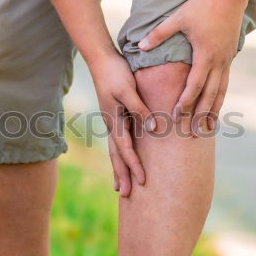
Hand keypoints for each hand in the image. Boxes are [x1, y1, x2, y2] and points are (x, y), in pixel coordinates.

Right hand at [88, 50, 155, 197]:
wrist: (101, 60)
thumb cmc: (115, 73)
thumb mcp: (128, 90)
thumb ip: (140, 109)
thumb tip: (153, 128)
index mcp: (113, 121)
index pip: (124, 149)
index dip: (133, 165)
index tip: (142, 181)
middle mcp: (111, 125)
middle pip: (116, 156)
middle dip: (122, 175)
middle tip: (126, 196)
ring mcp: (112, 122)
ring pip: (115, 151)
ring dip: (118, 169)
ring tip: (120, 187)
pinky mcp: (115, 117)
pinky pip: (119, 142)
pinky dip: (121, 156)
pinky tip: (123, 161)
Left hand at [138, 0, 244, 136]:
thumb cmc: (202, 6)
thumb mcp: (178, 18)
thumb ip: (159, 33)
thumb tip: (140, 45)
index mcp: (204, 55)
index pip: (194, 85)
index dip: (185, 102)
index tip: (177, 115)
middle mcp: (218, 62)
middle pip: (209, 94)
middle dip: (200, 114)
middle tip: (192, 133)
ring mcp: (226, 61)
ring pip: (220, 91)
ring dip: (214, 110)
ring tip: (208, 128)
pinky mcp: (230, 57)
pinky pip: (225, 83)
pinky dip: (221, 97)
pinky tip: (217, 106)